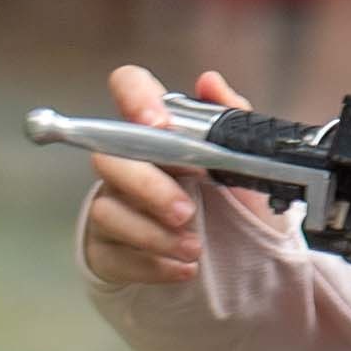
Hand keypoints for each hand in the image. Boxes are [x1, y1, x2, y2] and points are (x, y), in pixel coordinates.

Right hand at [76, 63, 242, 288]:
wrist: (232, 256)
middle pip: (109, 158)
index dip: (135, 99)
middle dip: (149, 187)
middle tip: (186, 211)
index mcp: (158, 128)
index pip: (128, 86)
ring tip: (193, 249)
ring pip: (108, 210)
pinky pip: (113, 254)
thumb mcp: (244, 161)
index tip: (159, 125)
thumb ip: (230, 119)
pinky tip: (182, 269)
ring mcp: (111, 203)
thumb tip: (210, 82)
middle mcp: (126, 161)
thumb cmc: (228, 198)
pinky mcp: (106, 248)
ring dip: (153, 233)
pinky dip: (151, 264)